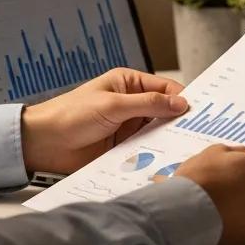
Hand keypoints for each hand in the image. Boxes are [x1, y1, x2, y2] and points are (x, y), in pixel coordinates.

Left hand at [20, 69, 188, 175]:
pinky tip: (168, 161)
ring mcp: (128, 127)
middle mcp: (131, 104)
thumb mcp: (113, 105)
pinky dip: (156, 154)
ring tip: (188, 149)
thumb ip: (148, 104)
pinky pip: (146, 150)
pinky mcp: (123, 148)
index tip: (200, 111)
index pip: (165, 87)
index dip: (182, 98)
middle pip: (164, 111)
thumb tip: (181, 103)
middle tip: (200, 132)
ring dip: (168, 139)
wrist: (43, 144)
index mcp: (128, 83)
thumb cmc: (71, 115)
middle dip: (179, 120)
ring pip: (158, 132)